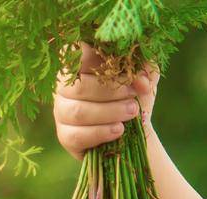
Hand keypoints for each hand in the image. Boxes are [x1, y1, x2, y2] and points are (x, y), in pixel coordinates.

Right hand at [53, 44, 158, 158]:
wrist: (135, 130)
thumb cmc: (134, 95)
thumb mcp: (143, 76)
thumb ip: (145, 69)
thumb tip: (140, 79)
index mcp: (79, 66)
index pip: (75, 53)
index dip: (94, 55)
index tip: (119, 61)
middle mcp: (64, 88)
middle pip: (78, 87)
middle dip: (110, 91)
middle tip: (133, 94)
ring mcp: (61, 112)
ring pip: (77, 112)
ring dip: (109, 112)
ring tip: (132, 112)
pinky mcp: (64, 136)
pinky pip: (76, 135)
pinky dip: (100, 133)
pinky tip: (118, 130)